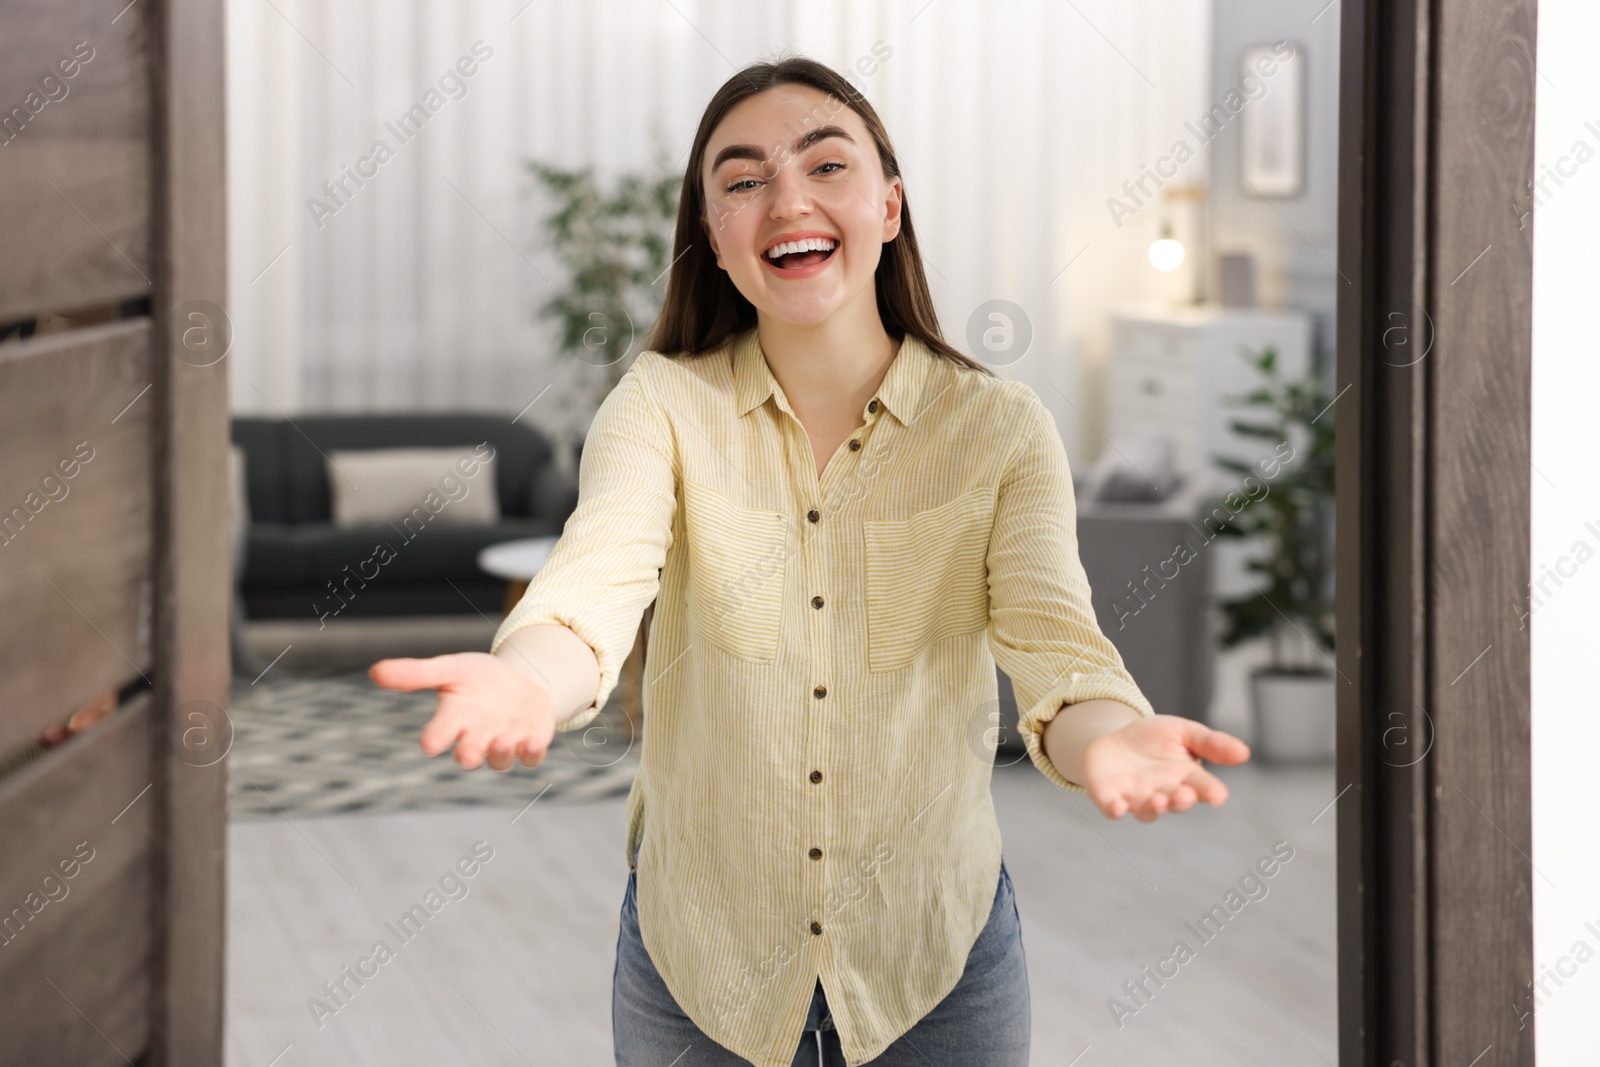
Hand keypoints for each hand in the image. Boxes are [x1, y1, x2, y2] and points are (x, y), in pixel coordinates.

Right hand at [369, 652, 556, 771]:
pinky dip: (532, 752)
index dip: (434, 739)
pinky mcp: (531, 742)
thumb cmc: (478, 678)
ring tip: (502, 740)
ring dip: (501, 752)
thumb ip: (417, 673)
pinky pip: (531, 756)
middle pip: (469, 755)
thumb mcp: (451, 668)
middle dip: (468, 754)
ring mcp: (504, 743)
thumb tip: (374, 671)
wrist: (520, 681)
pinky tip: (533, 742)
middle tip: (466, 753)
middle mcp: (477, 737)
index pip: (438, 734)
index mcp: (453, 720)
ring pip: (500, 759)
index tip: (430, 744)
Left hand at [1082, 715, 1249, 821]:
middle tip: (1184, 795)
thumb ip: (1211, 743)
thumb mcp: (1185, 732)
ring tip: (1158, 800)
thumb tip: (1244, 752)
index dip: (1211, 792)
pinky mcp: (1110, 797)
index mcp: (1186, 777)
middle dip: (1181, 801)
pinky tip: (1118, 807)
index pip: (1203, 787)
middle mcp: (1164, 793)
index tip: (1219, 796)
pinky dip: (1115, 809)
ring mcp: (1137, 797)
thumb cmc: (1155, 739)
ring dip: (1153, 807)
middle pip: (1176, 802)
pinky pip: (1113, 808)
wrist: (1115, 738)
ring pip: (1147, 810)